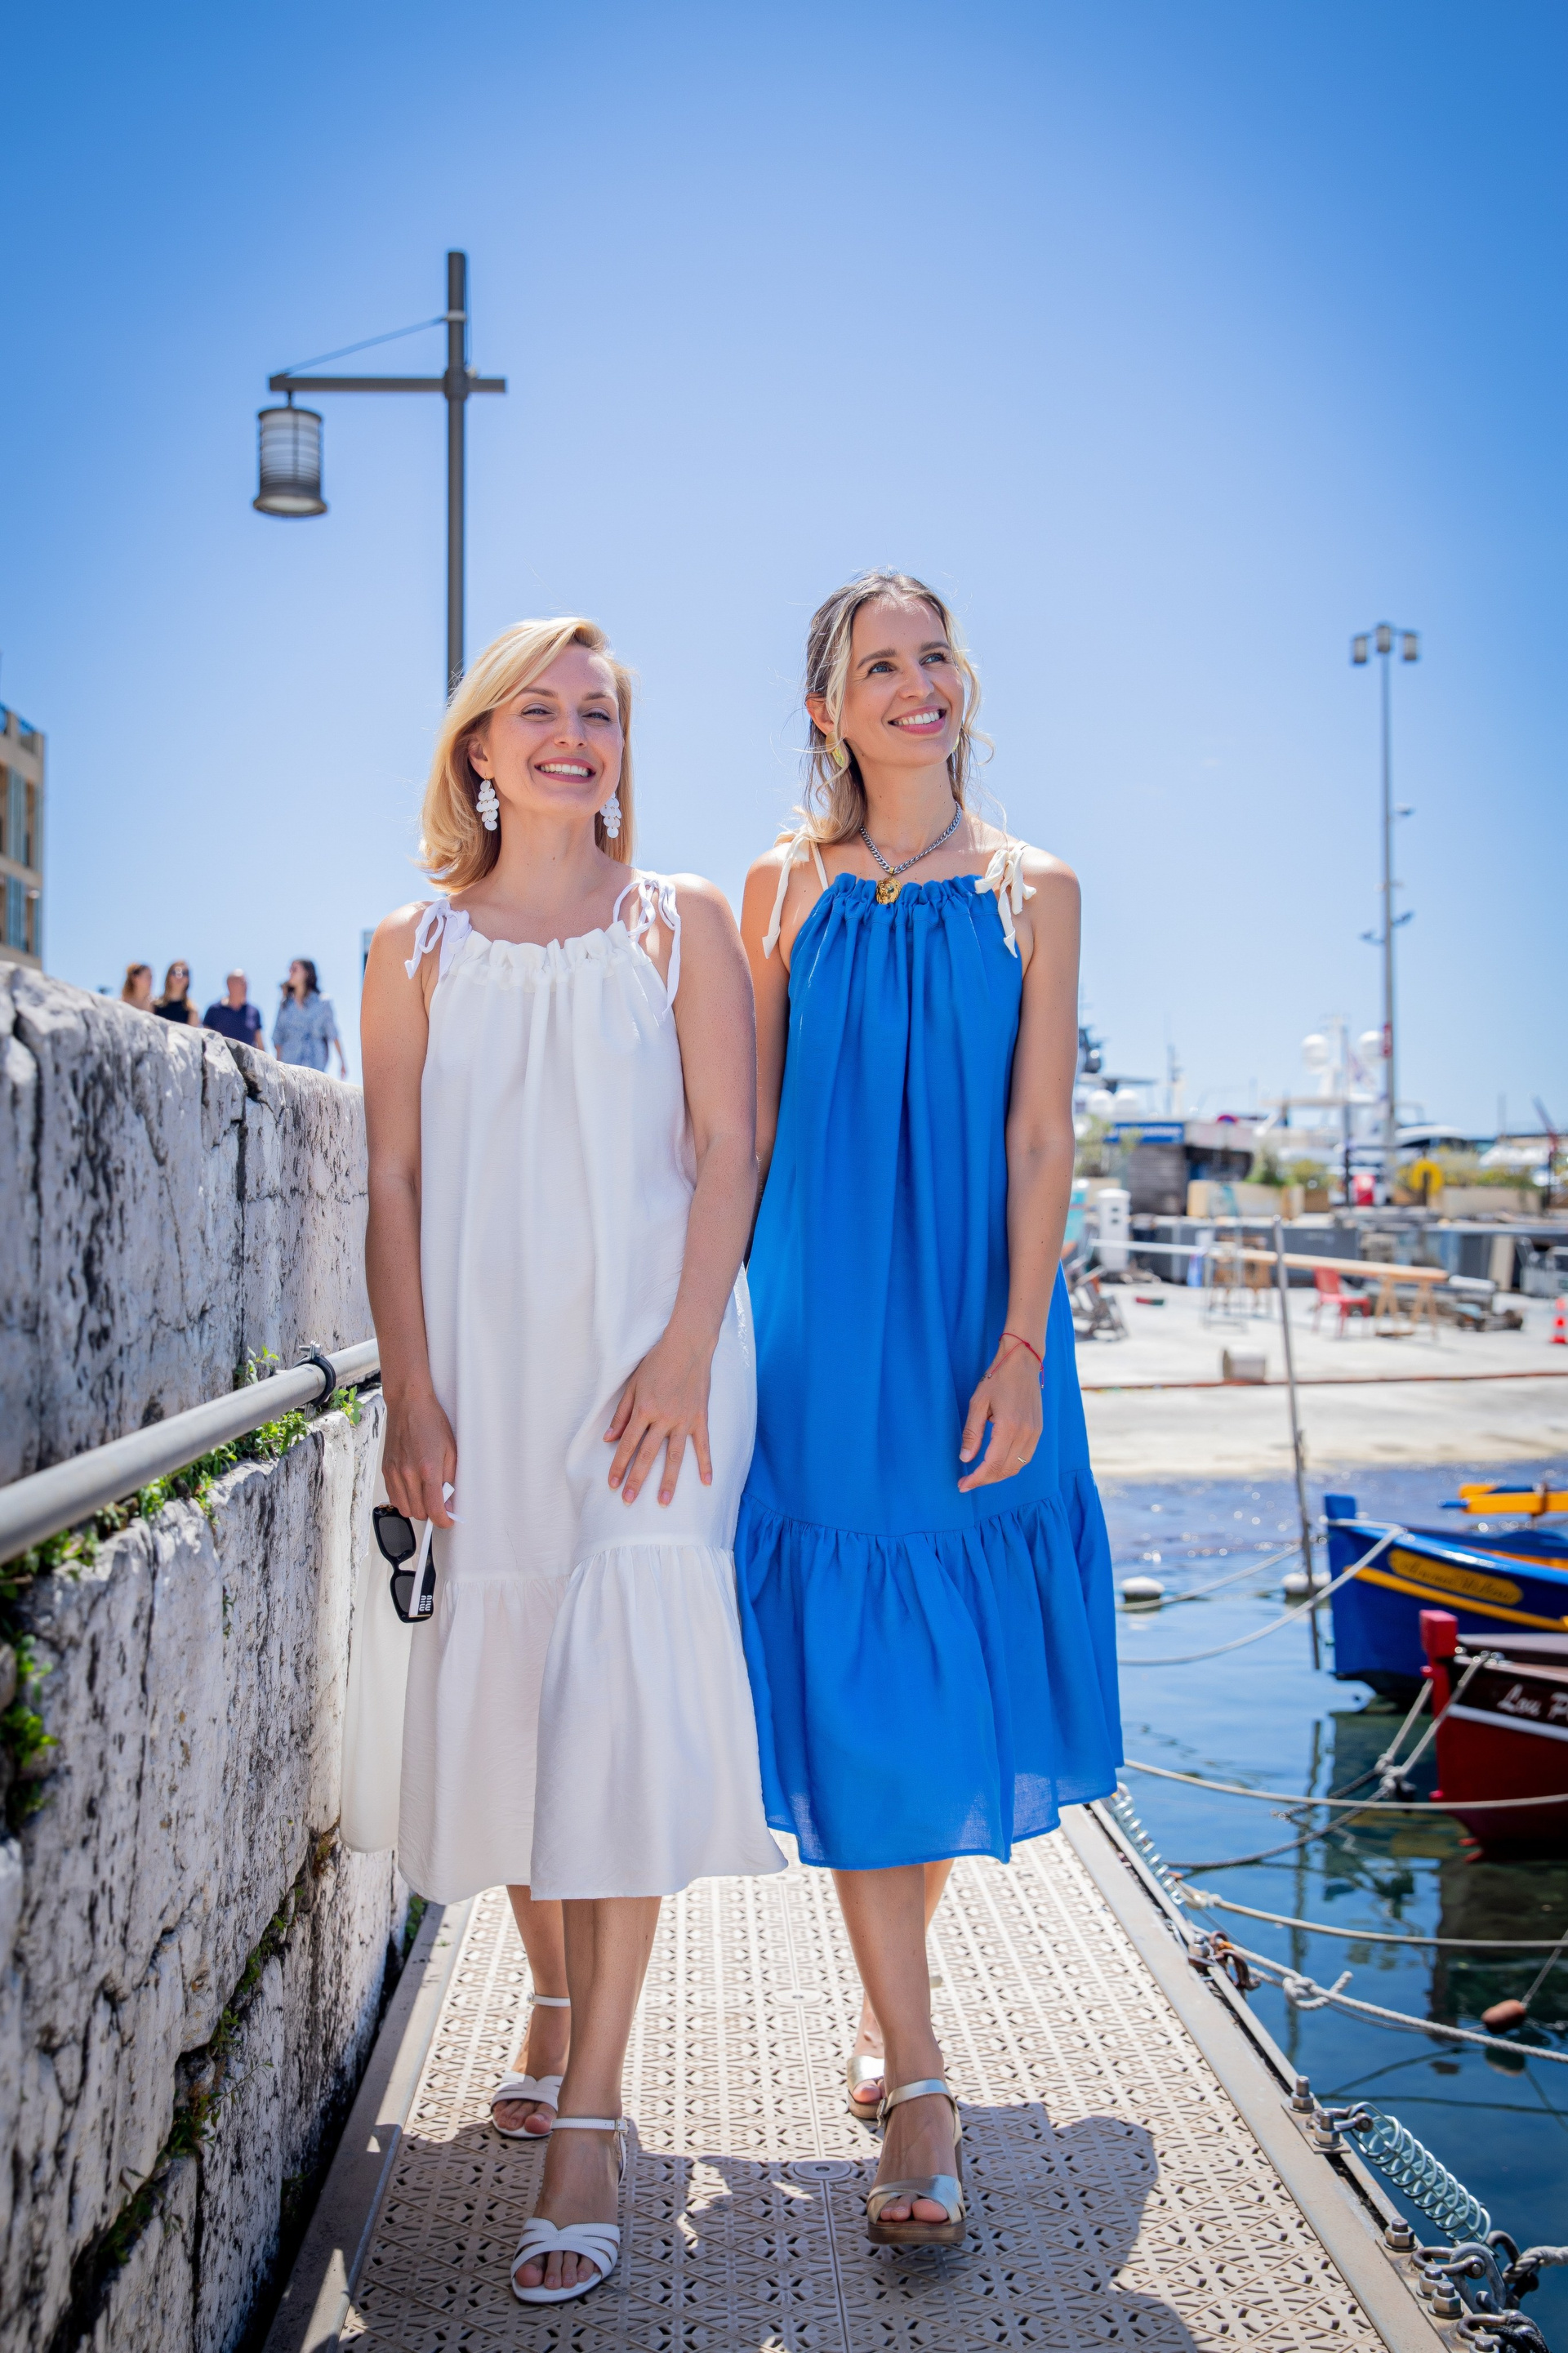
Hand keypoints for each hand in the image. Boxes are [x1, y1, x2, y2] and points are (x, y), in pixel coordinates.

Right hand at [383, 1390, 457, 1525]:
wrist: (409, 1405)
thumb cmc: (432, 1423)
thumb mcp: (451, 1450)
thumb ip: (450, 1479)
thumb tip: (450, 1502)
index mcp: (428, 1468)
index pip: (434, 1509)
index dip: (443, 1521)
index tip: (448, 1520)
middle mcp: (408, 1473)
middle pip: (419, 1512)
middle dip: (432, 1513)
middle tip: (440, 1503)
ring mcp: (394, 1472)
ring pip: (404, 1508)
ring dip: (417, 1508)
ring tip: (426, 1496)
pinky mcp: (386, 1469)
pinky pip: (393, 1497)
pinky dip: (404, 1499)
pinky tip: (413, 1490)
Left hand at [604, 1324, 715, 1505]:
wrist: (688, 1344)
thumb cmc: (657, 1361)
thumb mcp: (633, 1384)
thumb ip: (621, 1413)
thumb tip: (609, 1438)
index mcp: (644, 1409)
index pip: (627, 1444)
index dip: (619, 1465)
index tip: (613, 1484)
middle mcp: (663, 1418)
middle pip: (647, 1455)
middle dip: (637, 1479)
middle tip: (628, 1501)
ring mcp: (683, 1419)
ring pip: (674, 1455)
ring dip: (668, 1480)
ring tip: (663, 1501)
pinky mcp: (700, 1417)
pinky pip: (703, 1445)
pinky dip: (705, 1463)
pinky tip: (706, 1482)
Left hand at [957, 1339, 1043, 1491]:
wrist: (1022, 1362)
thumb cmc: (997, 1379)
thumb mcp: (977, 1404)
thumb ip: (972, 1433)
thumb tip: (965, 1459)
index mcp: (1009, 1427)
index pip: (992, 1464)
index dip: (977, 1479)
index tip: (963, 1485)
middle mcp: (1025, 1434)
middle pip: (1005, 1470)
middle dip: (985, 1480)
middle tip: (967, 1483)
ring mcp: (1035, 1433)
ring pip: (1017, 1467)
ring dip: (998, 1475)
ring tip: (980, 1476)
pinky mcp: (1038, 1430)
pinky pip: (1025, 1457)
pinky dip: (1010, 1466)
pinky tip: (997, 1464)